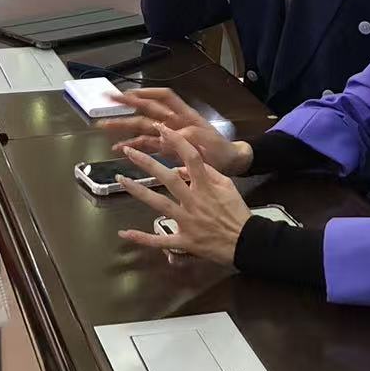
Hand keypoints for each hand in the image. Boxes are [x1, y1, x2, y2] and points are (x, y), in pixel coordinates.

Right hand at [101, 88, 251, 177]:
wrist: (229, 164)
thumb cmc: (221, 149)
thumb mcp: (208, 141)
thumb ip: (188, 135)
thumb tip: (165, 133)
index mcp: (184, 115)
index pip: (164, 98)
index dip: (146, 93)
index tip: (129, 92)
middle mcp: (173, 122)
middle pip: (147, 110)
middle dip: (126, 104)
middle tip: (106, 99)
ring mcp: (168, 136)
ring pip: (142, 127)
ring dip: (124, 126)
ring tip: (104, 125)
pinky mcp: (166, 150)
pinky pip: (145, 145)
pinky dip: (132, 146)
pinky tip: (118, 149)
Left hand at [118, 129, 252, 266]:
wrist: (247, 242)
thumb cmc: (237, 212)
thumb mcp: (227, 186)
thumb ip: (207, 173)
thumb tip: (184, 167)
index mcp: (206, 186)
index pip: (190, 157)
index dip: (175, 141)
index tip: (161, 128)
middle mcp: (193, 201)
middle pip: (168, 178)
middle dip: (147, 163)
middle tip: (129, 151)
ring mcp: (187, 222)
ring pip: (159, 204)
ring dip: (138, 191)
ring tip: (121, 179)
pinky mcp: (183, 241)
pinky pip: (160, 240)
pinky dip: (142, 237)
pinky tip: (124, 232)